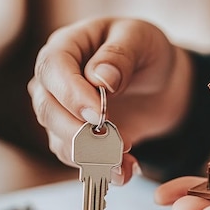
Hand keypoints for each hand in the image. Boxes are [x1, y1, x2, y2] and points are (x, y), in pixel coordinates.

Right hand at [28, 18, 192, 183]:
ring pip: (60, 140)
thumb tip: (101, 79)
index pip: (52, 69)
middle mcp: (55, 81)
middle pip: (48, 110)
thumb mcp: (141, 39)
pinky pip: (80, 160)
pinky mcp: (78, 139)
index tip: (99, 115)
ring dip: (92, 156)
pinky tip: (127, 168)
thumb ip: (120, 55)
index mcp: (66, 46)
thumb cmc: (146, 51)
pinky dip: (103, 169)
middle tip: (115, 142)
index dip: (72, 94)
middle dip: (79, 132)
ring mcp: (63, 113)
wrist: (161, 81)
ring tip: (125, 160)